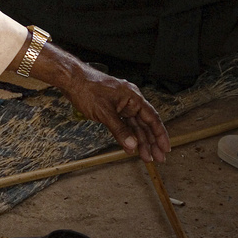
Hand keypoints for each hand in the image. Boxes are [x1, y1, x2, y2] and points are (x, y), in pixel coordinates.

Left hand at [25, 37, 169, 161]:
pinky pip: (124, 124)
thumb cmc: (87, 89)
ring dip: (140, 141)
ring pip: (135, 125)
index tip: (165, 147)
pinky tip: (131, 146)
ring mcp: (122, 104)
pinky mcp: (113, 108)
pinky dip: (128, 135)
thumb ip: (119, 130)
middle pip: (145, 124)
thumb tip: (132, 145)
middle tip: (158, 158)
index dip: (160, 134)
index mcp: (133, 97)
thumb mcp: (104, 112)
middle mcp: (130, 100)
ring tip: (146, 156)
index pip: (152, 118)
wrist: (72, 80)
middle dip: (151, 142)